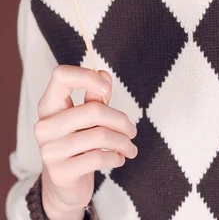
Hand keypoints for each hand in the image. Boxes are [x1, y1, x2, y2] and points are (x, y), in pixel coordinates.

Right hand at [34, 65, 136, 217]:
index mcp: (49, 105)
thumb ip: (95, 95)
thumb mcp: (86, 117)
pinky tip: (120, 159)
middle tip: (132, 130)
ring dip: (123, 142)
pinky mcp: (60, 172)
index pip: (61, 76)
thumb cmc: (79, 142)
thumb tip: (103, 73)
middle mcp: (45, 126)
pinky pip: (98, 158)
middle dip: (120, 120)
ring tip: (130, 147)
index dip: (87, 76)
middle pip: (93, 110)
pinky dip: (116, 157)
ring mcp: (50, 150)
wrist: (65, 186)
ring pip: (99, 135)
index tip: (107, 89)